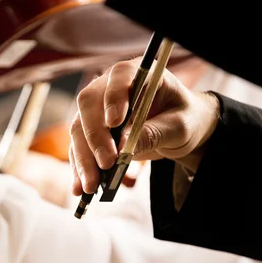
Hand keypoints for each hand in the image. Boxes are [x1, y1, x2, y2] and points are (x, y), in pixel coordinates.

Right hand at [70, 57, 219, 194]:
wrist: (177, 128)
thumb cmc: (182, 118)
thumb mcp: (179, 126)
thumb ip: (154, 133)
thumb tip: (125, 147)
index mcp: (137, 73)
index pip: (119, 78)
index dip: (114, 97)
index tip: (115, 122)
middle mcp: (109, 87)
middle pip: (90, 106)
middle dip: (95, 138)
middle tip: (107, 164)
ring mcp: (96, 109)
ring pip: (79, 131)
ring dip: (83, 160)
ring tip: (90, 187)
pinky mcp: (90, 131)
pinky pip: (79, 148)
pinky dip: (79, 170)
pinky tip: (80, 189)